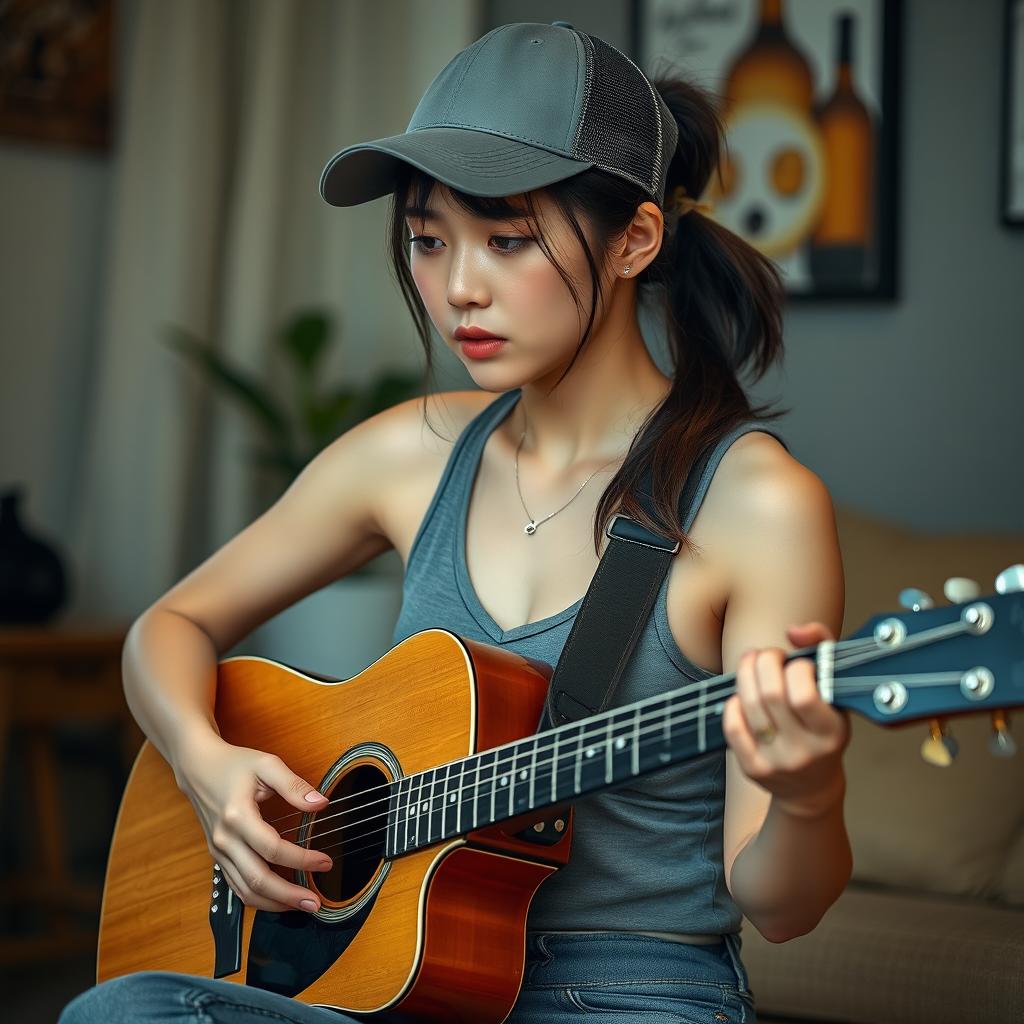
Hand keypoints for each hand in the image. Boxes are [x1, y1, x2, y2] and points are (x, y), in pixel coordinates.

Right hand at [173, 731, 332, 912]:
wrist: (198, 768)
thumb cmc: (234, 765)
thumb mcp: (267, 765)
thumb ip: (294, 785)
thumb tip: (321, 804)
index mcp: (237, 816)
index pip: (273, 849)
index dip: (302, 859)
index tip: (326, 862)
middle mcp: (224, 839)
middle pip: (257, 879)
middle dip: (288, 896)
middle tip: (315, 903)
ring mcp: (218, 851)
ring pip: (245, 891)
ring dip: (274, 903)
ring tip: (301, 905)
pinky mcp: (218, 857)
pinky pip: (237, 887)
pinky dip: (258, 898)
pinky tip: (278, 899)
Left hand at [723, 622, 850, 817]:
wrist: (812, 786)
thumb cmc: (823, 725)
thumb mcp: (836, 690)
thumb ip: (824, 648)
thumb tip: (794, 630)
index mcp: (832, 733)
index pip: (804, 695)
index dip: (796, 669)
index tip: (798, 664)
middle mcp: (805, 752)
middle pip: (770, 695)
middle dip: (764, 663)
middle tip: (768, 655)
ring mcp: (776, 762)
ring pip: (749, 706)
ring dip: (745, 674)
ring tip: (752, 663)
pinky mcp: (753, 769)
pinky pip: (733, 728)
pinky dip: (733, 704)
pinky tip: (741, 695)